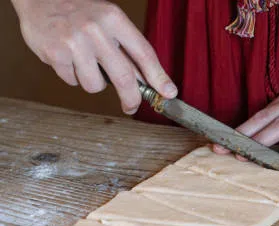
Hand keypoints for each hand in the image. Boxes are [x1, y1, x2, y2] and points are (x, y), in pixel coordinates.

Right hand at [10, 0, 176, 113]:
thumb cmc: (80, 11)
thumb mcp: (108, 21)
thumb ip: (126, 49)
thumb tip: (146, 82)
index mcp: (114, 19)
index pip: (144, 53)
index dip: (159, 77)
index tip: (168, 93)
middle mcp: (96, 29)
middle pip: (123, 76)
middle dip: (131, 98)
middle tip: (132, 107)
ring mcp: (74, 41)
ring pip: (95, 85)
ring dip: (93, 82)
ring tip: (84, 63)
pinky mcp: (55, 53)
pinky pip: (72, 81)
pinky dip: (72, 75)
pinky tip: (66, 57)